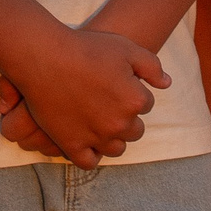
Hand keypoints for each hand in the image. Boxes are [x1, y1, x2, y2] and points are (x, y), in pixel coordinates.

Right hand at [0, 22, 170, 168]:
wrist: (44, 57)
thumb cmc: (86, 48)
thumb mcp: (126, 48)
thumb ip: (152, 66)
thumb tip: (166, 84)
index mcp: (135, 100)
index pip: (146, 104)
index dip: (134, 92)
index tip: (118, 84)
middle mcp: (119, 123)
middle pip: (135, 130)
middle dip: (127, 118)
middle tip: (109, 103)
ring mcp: (95, 137)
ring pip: (116, 148)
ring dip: (113, 138)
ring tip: (100, 122)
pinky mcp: (72, 144)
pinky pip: (89, 162)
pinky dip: (91, 155)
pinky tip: (88, 142)